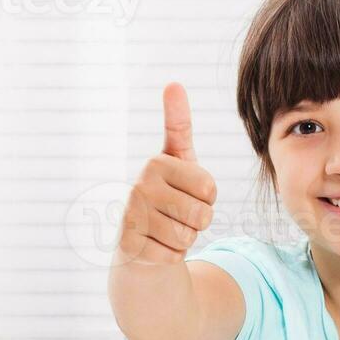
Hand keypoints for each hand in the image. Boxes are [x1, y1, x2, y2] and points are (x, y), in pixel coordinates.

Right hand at [116, 82, 217, 265]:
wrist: (138, 242)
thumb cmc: (166, 196)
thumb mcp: (177, 160)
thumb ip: (178, 124)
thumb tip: (173, 83)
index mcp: (156, 163)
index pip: (210, 187)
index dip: (208, 197)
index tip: (186, 193)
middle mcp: (139, 187)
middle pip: (202, 212)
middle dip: (199, 221)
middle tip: (177, 215)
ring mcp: (131, 217)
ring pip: (188, 235)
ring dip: (185, 238)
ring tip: (166, 229)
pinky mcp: (129, 247)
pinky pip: (174, 255)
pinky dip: (171, 255)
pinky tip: (156, 246)